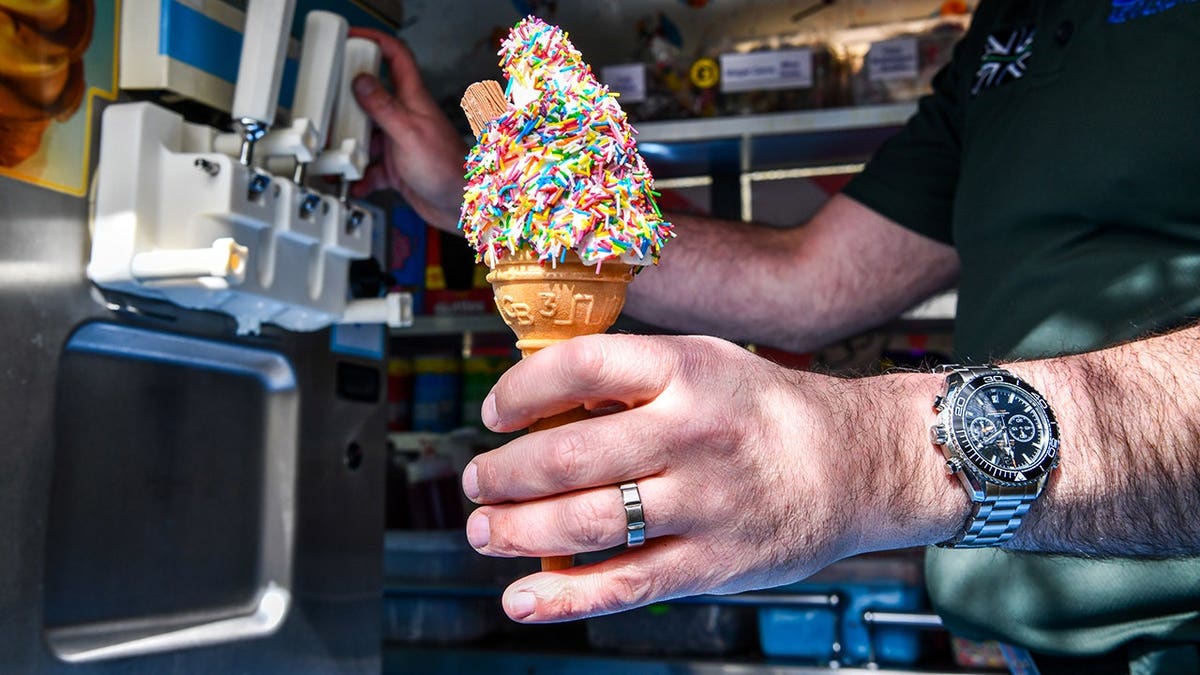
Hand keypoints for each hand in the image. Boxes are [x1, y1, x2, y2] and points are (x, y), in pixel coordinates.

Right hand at [347, 27, 466, 230]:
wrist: (460, 206)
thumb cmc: (447, 168)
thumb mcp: (409, 132)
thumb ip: (383, 107)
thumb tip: (360, 81)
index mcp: (413, 99)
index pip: (396, 58)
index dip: (375, 41)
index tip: (352, 39)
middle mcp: (405, 117)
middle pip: (370, 99)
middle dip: (347, 104)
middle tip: (328, 107)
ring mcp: (399, 142)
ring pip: (365, 136)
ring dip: (349, 146)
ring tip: (335, 153)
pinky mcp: (396, 168)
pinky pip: (370, 168)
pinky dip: (358, 175)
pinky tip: (352, 181)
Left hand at [461, 334, 951, 622]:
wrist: (856, 464)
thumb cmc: (767, 411)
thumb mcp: (705, 361)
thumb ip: (631, 375)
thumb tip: (539, 395)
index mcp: (684, 371)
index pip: (575, 369)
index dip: (517, 393)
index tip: (495, 413)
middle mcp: (690, 434)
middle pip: (565, 456)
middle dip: (501, 475)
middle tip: (477, 483)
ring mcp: (702, 503)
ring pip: (583, 523)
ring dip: (516, 531)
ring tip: (485, 531)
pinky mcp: (712, 563)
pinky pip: (624, 585)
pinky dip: (563, 598)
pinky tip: (522, 599)